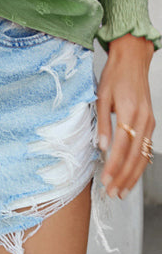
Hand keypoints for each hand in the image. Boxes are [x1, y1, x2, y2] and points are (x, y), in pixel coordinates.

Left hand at [96, 33, 155, 198]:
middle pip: (135, 157)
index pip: (121, 148)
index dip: (114, 167)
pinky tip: (132, 174)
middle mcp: (143, 120)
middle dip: (124, 178)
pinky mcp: (150, 122)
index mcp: (130, 113)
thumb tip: (102, 147)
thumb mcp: (102, 95)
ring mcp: (150, 122)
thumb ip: (103, 123)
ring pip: (144, 156)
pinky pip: (147, 149)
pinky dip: (140, 164)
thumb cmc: (115, 75)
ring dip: (133, 176)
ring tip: (123, 190)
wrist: (132, 59)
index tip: (106, 181)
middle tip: (113, 193)